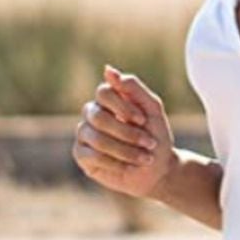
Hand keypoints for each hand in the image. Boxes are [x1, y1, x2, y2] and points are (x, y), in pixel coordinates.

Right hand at [71, 65, 175, 199]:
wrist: (158, 169)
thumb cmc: (156, 136)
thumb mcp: (152, 109)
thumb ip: (132, 87)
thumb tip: (107, 69)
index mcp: (108, 99)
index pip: (103, 92)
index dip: (122, 106)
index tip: (143, 120)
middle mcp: (92, 113)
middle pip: (98, 116)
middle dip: (126, 133)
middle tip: (149, 143)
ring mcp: (84, 133)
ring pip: (96, 138)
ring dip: (125, 150)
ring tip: (145, 158)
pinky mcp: (81, 155)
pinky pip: (92, 156)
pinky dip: (115, 163)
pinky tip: (129, 167)